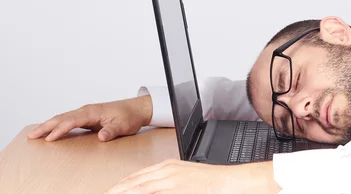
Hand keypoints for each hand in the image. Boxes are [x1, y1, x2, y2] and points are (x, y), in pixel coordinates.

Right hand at [28, 95, 152, 141]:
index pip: (72, 120)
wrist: (137, 108)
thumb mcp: (123, 125)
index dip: (60, 129)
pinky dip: (57, 124)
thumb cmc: (130, 116)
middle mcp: (87, 110)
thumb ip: (112, 131)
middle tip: (32, 135)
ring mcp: (86, 113)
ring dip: (49, 125)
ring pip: (63, 117)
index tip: (50, 138)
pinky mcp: (87, 117)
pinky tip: (50, 130)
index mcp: (93, 111)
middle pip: (63, 117)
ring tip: (35, 134)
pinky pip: (68, 120)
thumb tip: (102, 137)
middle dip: (46, 126)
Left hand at [105, 159, 279, 193]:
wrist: (231, 182)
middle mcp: (166, 171)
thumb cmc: (212, 184)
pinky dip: (137, 193)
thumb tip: (157, 187)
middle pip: (132, 183)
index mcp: (167, 168)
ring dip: (122, 192)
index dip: (120, 187)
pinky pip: (150, 191)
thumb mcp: (186, 181)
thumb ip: (169, 185)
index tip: (110, 192)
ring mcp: (170, 179)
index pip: (136, 179)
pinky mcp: (175, 187)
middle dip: (116, 191)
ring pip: (137, 188)